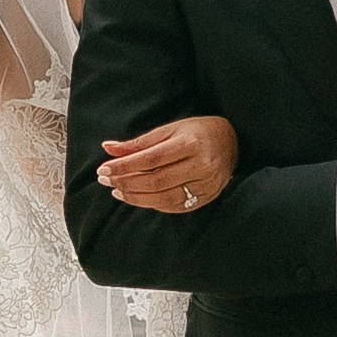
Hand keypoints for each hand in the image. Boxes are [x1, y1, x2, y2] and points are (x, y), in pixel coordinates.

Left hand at [95, 113, 238, 211]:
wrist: (233, 142)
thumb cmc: (197, 132)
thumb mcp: (169, 130)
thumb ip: (139, 143)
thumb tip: (108, 148)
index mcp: (191, 144)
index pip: (151, 159)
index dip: (124, 166)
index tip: (103, 169)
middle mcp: (201, 165)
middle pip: (156, 181)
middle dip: (126, 183)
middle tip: (105, 181)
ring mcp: (206, 184)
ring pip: (164, 198)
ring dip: (136, 197)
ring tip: (117, 191)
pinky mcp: (207, 197)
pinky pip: (175, 206)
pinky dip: (153, 204)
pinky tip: (138, 198)